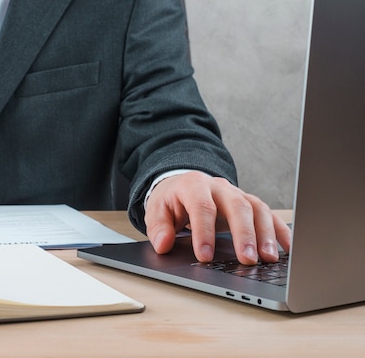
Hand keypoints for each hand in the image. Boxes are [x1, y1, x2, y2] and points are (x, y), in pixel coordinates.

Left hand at [144, 171, 291, 264]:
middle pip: (236, 205)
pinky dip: (280, 230)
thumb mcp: (156, 210)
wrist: (181, 184)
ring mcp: (237, 193)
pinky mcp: (249, 203)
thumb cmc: (171, 201)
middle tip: (247, 259)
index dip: (204, 232)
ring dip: (265, 234)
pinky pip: (269, 214)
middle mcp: (219, 187)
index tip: (205, 256)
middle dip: (243, 233)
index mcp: (193, 185)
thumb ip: (158, 227)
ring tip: (269, 258)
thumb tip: (163, 244)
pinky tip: (287, 248)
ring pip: (257, 208)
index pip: (202, 207)